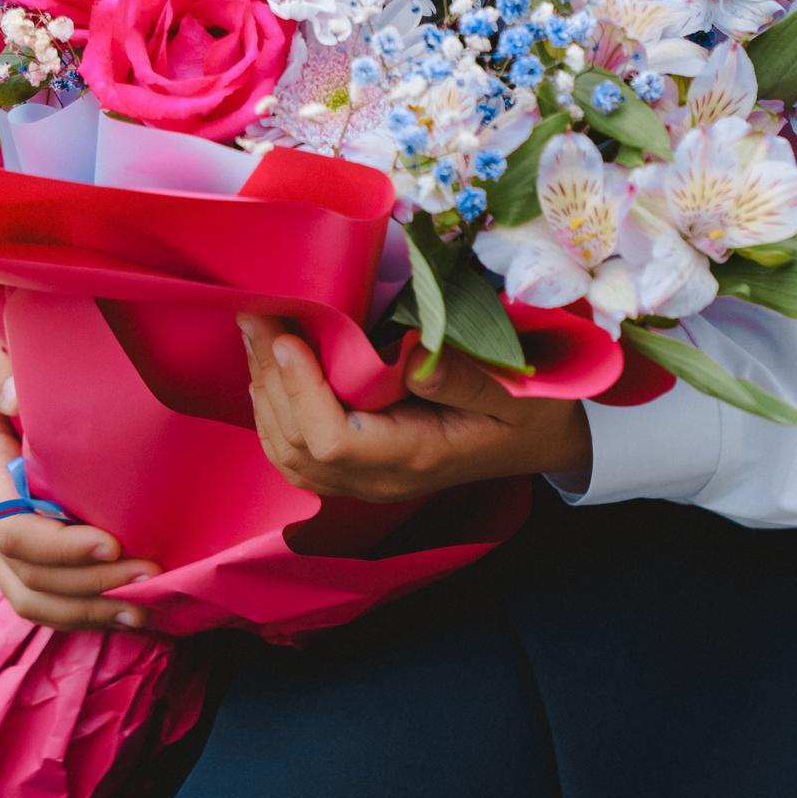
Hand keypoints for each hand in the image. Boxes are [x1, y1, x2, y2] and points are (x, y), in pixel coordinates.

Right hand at [0, 331, 158, 630]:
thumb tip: (14, 396)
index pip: (14, 532)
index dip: (61, 547)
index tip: (112, 543)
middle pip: (30, 575)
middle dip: (88, 585)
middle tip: (149, 577)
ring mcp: (1, 538)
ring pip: (34, 596)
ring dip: (87, 610)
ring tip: (144, 610)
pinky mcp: (21, 544)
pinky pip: (42, 591)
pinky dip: (80, 608)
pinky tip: (124, 608)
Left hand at [240, 317, 593, 503]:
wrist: (542, 441)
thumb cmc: (534, 411)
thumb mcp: (516, 392)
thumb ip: (464, 379)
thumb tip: (412, 360)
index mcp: (414, 458)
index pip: (334, 441)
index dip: (301, 392)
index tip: (288, 338)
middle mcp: (380, 479)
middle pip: (299, 447)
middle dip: (269, 381)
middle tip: (254, 317)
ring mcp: (367, 480)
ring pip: (290, 456)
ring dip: (264, 397)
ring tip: (254, 335)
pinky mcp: (362, 468)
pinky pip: (300, 455)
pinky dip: (274, 414)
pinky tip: (271, 372)